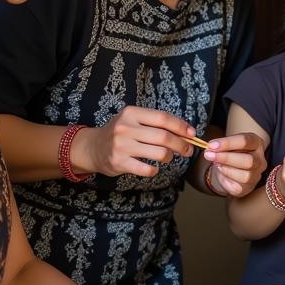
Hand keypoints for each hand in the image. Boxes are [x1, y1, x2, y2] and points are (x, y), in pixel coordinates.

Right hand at [73, 107, 194, 177]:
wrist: (92, 147)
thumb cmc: (120, 133)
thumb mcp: (134, 120)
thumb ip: (156, 124)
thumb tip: (187, 132)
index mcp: (132, 113)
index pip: (163, 118)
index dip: (181, 126)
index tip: (192, 134)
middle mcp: (126, 128)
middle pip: (164, 137)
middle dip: (181, 145)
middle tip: (187, 150)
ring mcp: (121, 146)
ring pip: (159, 153)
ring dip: (169, 157)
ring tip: (168, 157)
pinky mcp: (119, 162)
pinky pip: (147, 169)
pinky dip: (155, 170)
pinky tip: (154, 167)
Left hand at [203, 132, 266, 196]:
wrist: (232, 168)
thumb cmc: (231, 152)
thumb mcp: (228, 144)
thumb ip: (221, 145)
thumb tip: (210, 148)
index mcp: (257, 144)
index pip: (245, 141)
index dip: (227, 143)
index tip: (211, 145)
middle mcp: (260, 160)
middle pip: (248, 160)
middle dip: (226, 158)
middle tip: (209, 155)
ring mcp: (255, 175)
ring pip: (244, 176)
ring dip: (225, 169)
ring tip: (216, 164)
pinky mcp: (247, 187)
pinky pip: (237, 187)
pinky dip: (225, 179)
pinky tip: (221, 173)